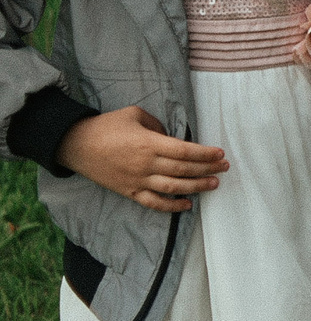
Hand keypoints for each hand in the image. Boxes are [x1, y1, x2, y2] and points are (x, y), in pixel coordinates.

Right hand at [55, 106, 227, 212]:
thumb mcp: (135, 114)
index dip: (205, 154)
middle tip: (225, 168)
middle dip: (208, 169)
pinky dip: (171, 206)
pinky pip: (153, 202)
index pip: (185, 151)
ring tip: (213, 184)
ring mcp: (137, 180)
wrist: (76, 145)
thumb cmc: (107, 126)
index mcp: (149, 143)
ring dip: (196, 187)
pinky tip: (187, 205)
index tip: (221, 154)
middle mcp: (146, 164)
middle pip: (184, 170)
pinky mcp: (128, 191)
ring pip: (173, 187)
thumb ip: (158, 125)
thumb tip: (172, 137)